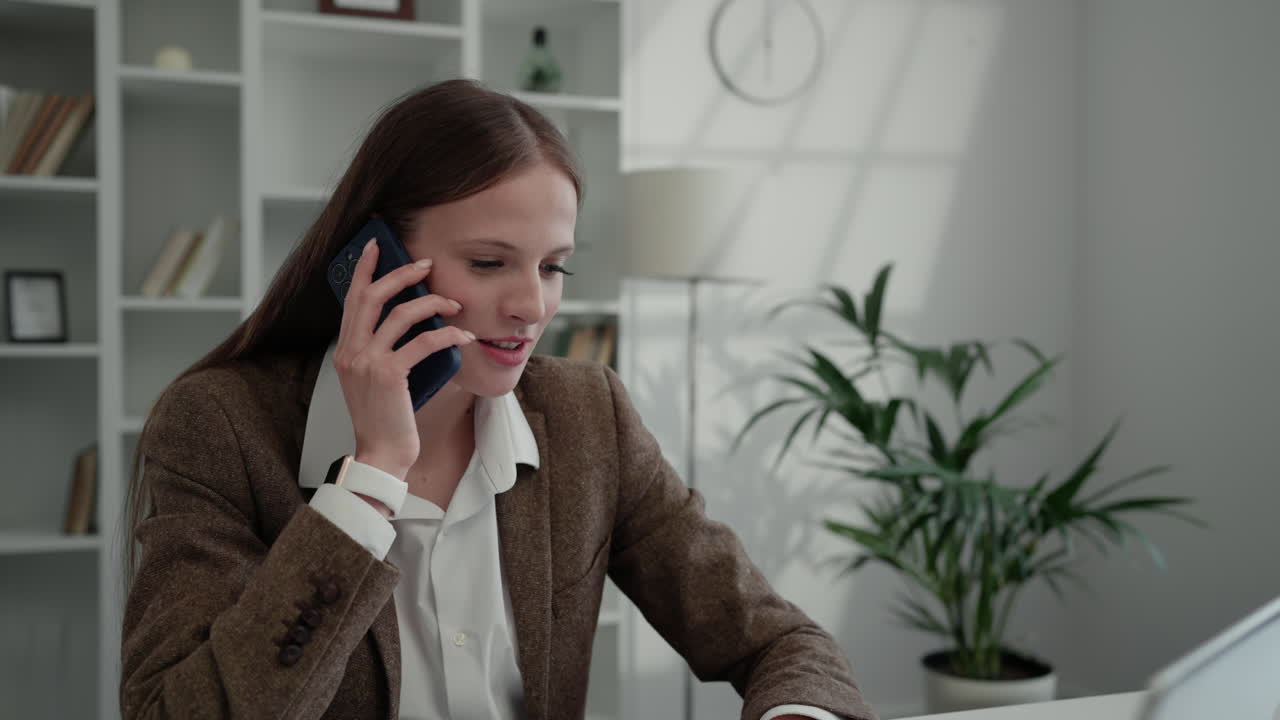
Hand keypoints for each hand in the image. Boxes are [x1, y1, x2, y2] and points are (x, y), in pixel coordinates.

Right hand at [332, 238, 474, 484]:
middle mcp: (351, 351)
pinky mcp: (389, 375)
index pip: (352, 299)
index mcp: (346, 349)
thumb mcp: (374, 379)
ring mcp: (368, 363)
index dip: (364, 269)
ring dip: (431, 303)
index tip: (378, 246)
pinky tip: (463, 337)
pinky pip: (422, 343)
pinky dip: (446, 335)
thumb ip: (380, 350)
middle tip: (426, 264)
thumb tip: (408, 320)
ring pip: (399, 315)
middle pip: (372, 296)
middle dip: (401, 274)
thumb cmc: (385, 418)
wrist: (381, 454)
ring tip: (454, 303)